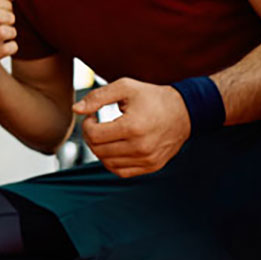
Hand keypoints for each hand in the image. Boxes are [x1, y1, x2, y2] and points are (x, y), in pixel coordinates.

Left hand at [75, 78, 190, 177]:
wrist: (184, 111)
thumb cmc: (152, 97)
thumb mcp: (125, 88)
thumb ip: (97, 96)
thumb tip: (76, 110)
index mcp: (132, 127)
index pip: (94, 135)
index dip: (86, 125)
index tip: (92, 116)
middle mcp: (141, 147)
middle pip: (98, 150)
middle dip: (90, 137)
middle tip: (96, 125)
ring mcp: (147, 159)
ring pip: (107, 163)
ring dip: (100, 150)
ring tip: (106, 135)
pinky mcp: (152, 166)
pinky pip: (121, 171)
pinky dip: (112, 161)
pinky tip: (114, 147)